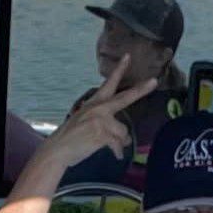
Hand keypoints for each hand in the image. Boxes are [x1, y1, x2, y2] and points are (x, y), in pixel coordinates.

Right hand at [38, 55, 156, 171]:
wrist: (58, 149)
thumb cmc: (69, 139)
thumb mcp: (83, 121)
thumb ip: (101, 121)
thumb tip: (123, 136)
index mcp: (94, 103)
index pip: (109, 83)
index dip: (119, 69)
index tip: (128, 56)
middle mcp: (99, 108)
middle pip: (125, 97)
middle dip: (141, 89)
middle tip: (154, 81)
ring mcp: (101, 120)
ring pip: (123, 131)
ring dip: (121, 141)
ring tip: (115, 148)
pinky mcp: (101, 133)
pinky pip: (118, 144)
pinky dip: (118, 151)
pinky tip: (116, 155)